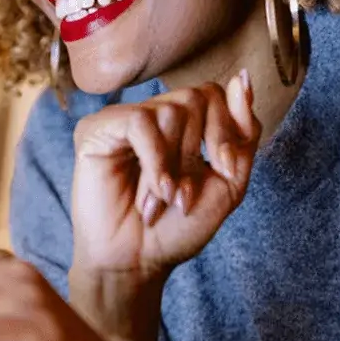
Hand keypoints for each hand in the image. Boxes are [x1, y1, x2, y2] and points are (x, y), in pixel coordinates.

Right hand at [71, 71, 260, 283]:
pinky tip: (154, 193)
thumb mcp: (228, 183)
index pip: (213, 93)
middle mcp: (152, 114)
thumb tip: (241, 78)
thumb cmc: (178, 228)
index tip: (225, 171)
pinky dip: (155, 161)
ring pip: (169, 111)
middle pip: (194, 98)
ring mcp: (123, 119)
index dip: (225, 129)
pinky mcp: (97, 129)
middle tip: (185, 195)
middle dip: (199, 152)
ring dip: (175, 165)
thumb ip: (242, 133)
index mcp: (182, 123)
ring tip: (165, 200)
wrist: (138, 262)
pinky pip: (139, 123)